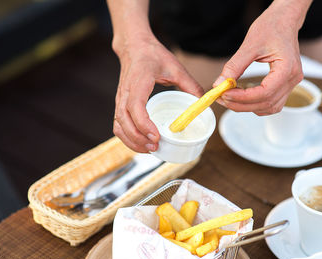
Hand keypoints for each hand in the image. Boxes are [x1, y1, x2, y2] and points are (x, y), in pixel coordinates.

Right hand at [113, 38, 202, 152]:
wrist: (134, 47)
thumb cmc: (153, 55)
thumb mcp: (175, 67)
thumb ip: (190, 84)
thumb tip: (203, 103)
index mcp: (138, 82)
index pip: (135, 107)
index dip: (143, 124)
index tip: (155, 136)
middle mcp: (125, 93)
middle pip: (124, 121)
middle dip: (138, 138)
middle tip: (156, 146)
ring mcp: (120, 99)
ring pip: (119, 126)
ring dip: (132, 141)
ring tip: (150, 148)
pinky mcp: (120, 104)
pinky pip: (118, 125)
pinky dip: (127, 138)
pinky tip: (141, 143)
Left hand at [213, 1, 306, 115]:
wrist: (284, 21)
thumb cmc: (271, 28)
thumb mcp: (249, 45)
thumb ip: (234, 66)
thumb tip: (219, 84)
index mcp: (287, 68)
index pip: (264, 92)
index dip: (242, 97)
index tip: (224, 94)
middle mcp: (293, 79)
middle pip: (266, 103)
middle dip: (241, 104)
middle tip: (222, 98)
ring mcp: (291, 84)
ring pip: (269, 107)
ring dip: (248, 107)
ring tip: (230, 98)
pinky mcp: (285, 85)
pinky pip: (272, 103)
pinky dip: (256, 104)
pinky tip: (242, 97)